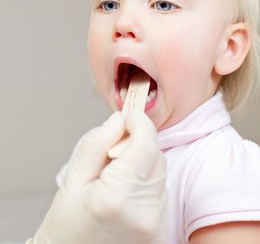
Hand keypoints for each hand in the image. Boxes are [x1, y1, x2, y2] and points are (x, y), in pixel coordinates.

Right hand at [29, 111, 167, 243]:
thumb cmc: (67, 225)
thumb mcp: (73, 178)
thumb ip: (97, 143)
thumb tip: (119, 120)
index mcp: (116, 197)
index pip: (146, 144)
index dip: (140, 123)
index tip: (129, 116)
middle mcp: (143, 213)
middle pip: (156, 155)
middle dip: (139, 143)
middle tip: (112, 153)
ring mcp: (155, 224)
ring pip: (160, 171)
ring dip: (142, 163)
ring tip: (115, 177)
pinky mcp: (161, 230)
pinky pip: (160, 189)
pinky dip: (145, 181)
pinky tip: (125, 191)